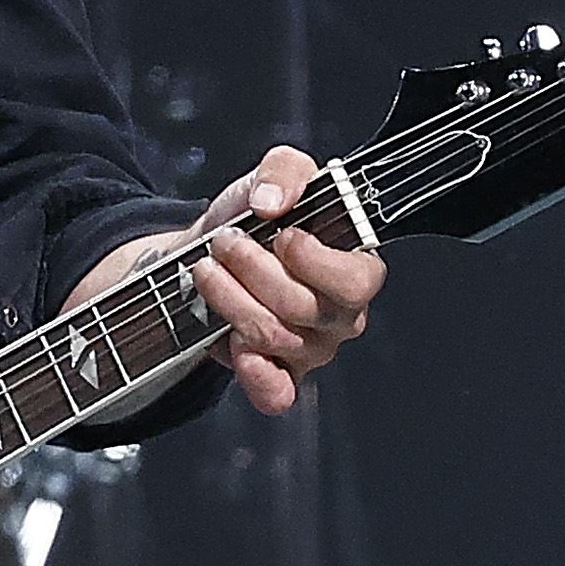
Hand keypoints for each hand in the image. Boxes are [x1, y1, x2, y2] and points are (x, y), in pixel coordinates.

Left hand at [77, 146, 380, 414]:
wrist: (210, 252)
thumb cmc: (254, 218)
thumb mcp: (272, 176)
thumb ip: (283, 171)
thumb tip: (273, 200)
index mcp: (355, 267)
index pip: (357, 281)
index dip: (315, 261)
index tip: (281, 235)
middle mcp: (340, 316)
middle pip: (303, 308)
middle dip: (253, 269)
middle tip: (224, 243)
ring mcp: (311, 350)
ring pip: (273, 336)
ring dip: (230, 298)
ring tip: (207, 268)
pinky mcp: (278, 374)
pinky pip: (278, 393)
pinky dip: (255, 374)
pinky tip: (232, 343)